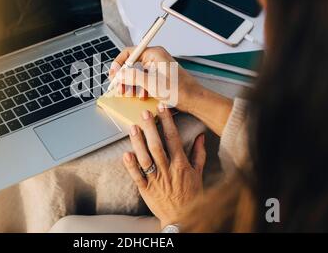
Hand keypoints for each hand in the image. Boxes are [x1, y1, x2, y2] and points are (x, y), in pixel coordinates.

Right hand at [109, 46, 202, 112]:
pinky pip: (144, 79)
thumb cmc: (180, 90)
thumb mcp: (151, 83)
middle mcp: (155, 58)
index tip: (113, 74)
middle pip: (132, 64)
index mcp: (154, 54)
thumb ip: (133, 77)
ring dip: (132, 84)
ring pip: (137, 73)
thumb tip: (119, 74)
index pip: (130, 52)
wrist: (194, 100)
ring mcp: (157, 68)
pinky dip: (140, 87)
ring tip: (130, 93)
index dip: (119, 63)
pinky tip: (142, 95)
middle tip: (119, 87)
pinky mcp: (159, 77)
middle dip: (125, 77)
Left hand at [123, 104, 206, 228]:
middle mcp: (167, 170)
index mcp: (181, 164)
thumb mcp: (198, 173)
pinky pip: (137, 176)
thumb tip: (201, 136)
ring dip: (138, 142)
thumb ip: (199, 154)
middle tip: (144, 113)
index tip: (162, 109)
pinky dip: (131, 166)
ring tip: (133, 128)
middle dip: (150, 128)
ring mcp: (155, 180)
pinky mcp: (145, 189)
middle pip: (157, 145)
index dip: (167, 122)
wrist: (183, 219)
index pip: (173, 138)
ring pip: (145, 158)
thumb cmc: (191, 195)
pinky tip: (126, 154)